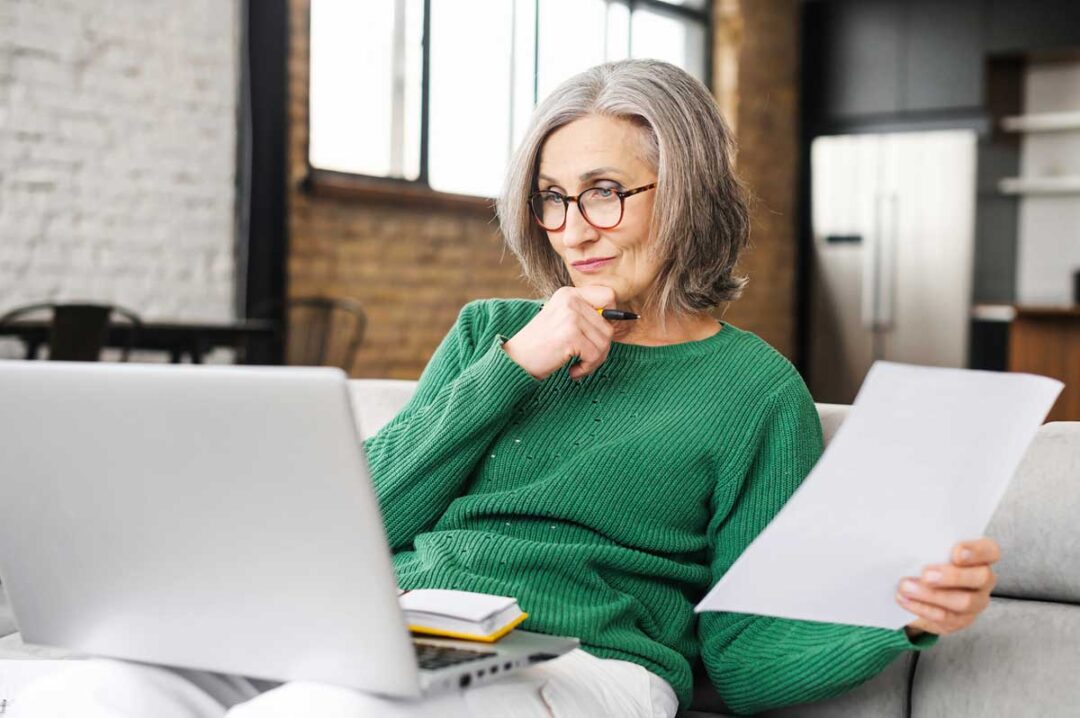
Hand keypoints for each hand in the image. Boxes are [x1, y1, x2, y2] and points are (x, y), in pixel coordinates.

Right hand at [502, 285, 617, 380]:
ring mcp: (570, 316)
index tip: (597, 335)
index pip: (609, 296)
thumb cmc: (540, 346)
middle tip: (585, 359)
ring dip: (594, 360)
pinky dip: (587, 368)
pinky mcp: (570, 334)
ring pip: (605, 342)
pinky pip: (596, 354)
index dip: (611, 317)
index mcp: (569, 293)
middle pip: (609, 325)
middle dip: (601, 348)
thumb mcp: (562, 321)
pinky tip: (573, 370)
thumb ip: (586, 316)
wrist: (515, 361)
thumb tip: (623, 318)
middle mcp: (570, 299)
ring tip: (578, 365)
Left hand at [896, 537, 999, 638]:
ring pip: (964, 601)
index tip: (956, 552)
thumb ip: (928, 544)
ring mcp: (975, 602)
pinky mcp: (959, 620)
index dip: (977, 551)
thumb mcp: (929, 550)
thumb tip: (909, 534)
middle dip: (953, 576)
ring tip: (906, 587)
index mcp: (980, 557)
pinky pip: (945, 617)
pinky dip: (922, 607)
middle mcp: (983, 580)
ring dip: (932, 595)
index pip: (990, 551)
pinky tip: (904, 599)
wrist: (918, 592)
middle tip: (926, 574)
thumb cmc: (927, 561)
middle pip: (981, 578)